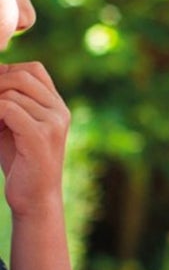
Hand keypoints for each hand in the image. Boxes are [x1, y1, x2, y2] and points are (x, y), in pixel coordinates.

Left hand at [0, 61, 69, 217]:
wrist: (35, 199)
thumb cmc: (20, 163)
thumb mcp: (14, 125)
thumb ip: (6, 101)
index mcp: (57, 107)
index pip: (33, 70)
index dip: (7, 73)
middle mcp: (60, 111)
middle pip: (23, 76)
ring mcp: (53, 123)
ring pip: (12, 93)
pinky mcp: (41, 136)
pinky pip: (8, 108)